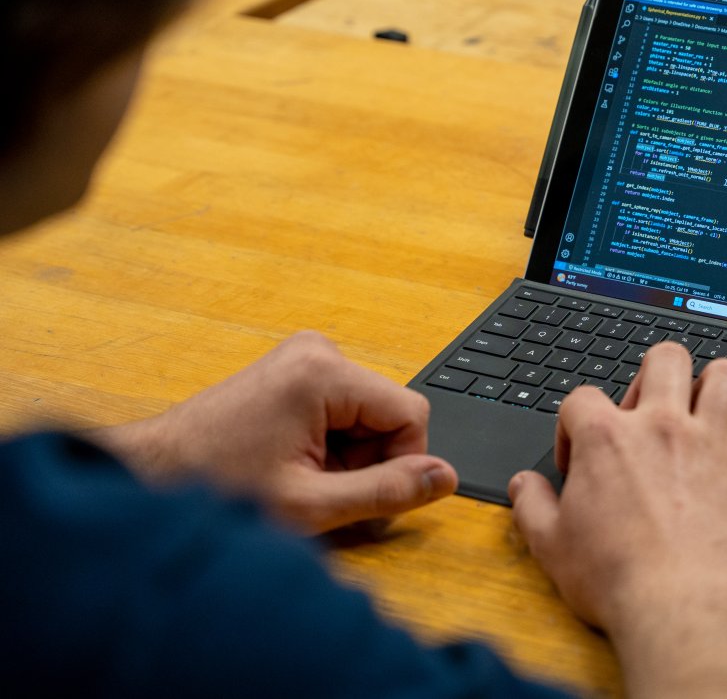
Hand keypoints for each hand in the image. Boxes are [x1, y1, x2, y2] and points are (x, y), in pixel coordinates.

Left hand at [95, 331, 457, 533]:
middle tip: (321, 492)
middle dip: (369, 460)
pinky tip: (294, 464)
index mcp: (323, 372)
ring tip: (301, 480)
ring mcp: (304, 358)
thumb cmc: (216, 487)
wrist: (152, 474)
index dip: (401, 463)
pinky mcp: (293, 371)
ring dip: (349, 456)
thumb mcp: (311, 503)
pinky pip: (343, 410)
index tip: (362, 497)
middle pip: (390, 412)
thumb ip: (386, 492)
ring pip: (368, 415)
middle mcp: (318, 351)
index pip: (411, 414)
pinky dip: (331, 445)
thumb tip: (444, 478)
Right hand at [509, 343, 726, 698]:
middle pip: (665, 358)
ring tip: (706, 412)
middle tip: (648, 415)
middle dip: (654, 376)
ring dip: (717, 387)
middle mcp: (663, 428)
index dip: (573, 426)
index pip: (582, 398)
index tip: (579, 461)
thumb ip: (532, 506)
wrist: (677, 608)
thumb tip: (524, 486)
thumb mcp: (551, 546)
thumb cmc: (617, 580)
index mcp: (608, 439)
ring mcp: (713, 445)